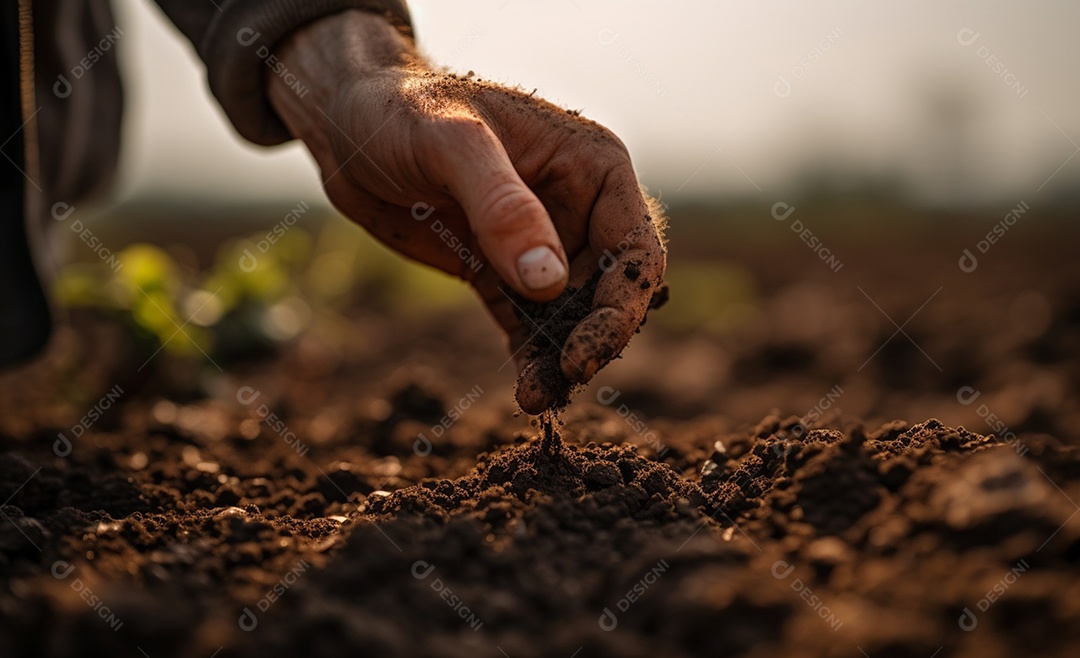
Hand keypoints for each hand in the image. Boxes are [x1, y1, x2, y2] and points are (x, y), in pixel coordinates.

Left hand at [267, 10, 665, 411]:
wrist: (347, 124)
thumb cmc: (400, 110)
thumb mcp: (449, 144)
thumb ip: (502, 206)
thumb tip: (550, 282)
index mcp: (591, 164)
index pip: (633, 244)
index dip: (621, 304)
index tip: (584, 352)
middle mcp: (578, 205)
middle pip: (609, 288)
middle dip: (591, 338)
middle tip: (559, 382)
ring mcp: (541, 241)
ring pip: (571, 313)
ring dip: (561, 356)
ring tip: (536, 399)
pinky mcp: (502, 270)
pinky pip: (530, 322)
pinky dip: (533, 355)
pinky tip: (528, 389)